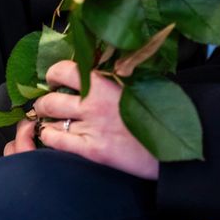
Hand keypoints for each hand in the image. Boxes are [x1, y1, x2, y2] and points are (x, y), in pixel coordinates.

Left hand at [5, 61, 158, 180]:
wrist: (176, 147)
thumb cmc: (160, 113)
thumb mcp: (137, 85)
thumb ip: (111, 79)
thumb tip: (90, 72)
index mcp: (106, 81)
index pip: (64, 70)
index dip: (53, 75)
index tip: (54, 80)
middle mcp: (94, 102)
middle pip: (50, 99)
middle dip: (43, 102)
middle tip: (46, 105)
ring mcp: (91, 127)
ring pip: (49, 120)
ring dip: (45, 120)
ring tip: (50, 121)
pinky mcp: (92, 150)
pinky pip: (55, 140)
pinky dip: (49, 137)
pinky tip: (55, 136)